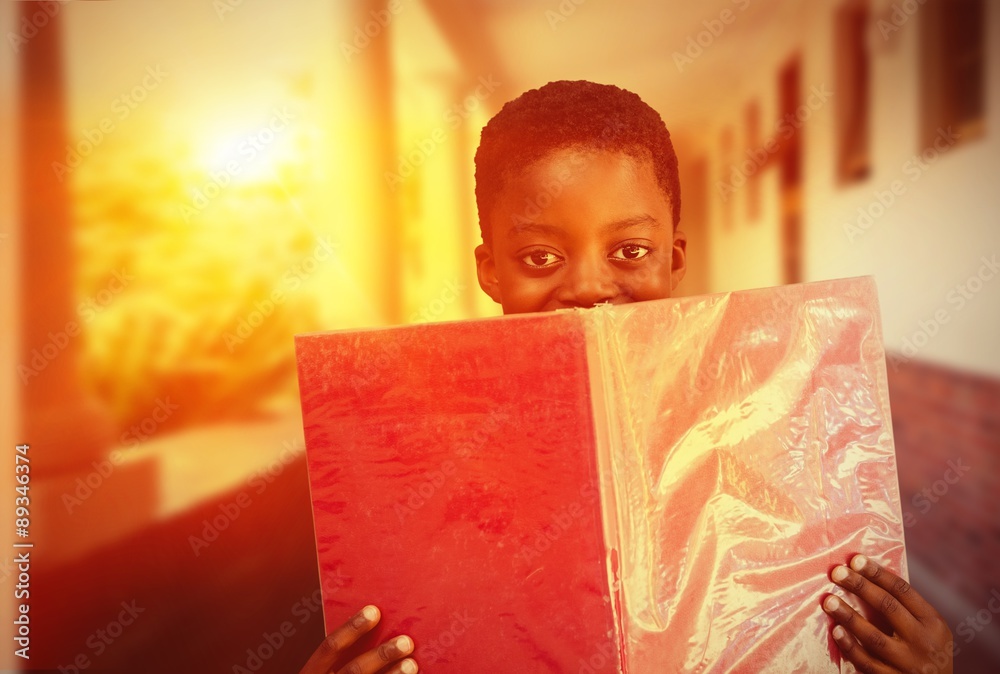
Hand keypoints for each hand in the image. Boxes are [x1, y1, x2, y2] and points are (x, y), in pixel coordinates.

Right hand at [298, 605, 417, 673]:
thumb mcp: (323, 670)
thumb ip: (342, 654)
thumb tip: (377, 623)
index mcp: (312, 673)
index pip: (330, 647)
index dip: (351, 628)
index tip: (374, 611)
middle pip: (354, 670)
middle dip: (381, 655)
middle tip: (406, 642)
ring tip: (411, 664)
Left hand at [824, 553, 952, 673]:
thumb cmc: (926, 652)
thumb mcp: (928, 629)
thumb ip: (905, 608)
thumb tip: (866, 576)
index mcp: (933, 623)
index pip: (902, 591)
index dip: (877, 573)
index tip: (855, 559)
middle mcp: (924, 642)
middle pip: (888, 607)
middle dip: (860, 586)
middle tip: (836, 572)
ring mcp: (909, 664)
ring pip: (874, 637)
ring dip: (848, 616)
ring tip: (828, 601)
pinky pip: (867, 662)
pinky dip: (850, 646)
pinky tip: (836, 631)